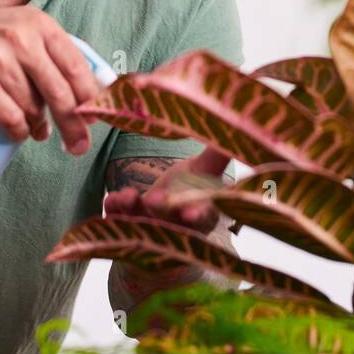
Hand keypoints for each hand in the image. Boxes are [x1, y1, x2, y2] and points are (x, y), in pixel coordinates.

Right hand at [0, 5, 102, 151]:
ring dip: (38, 126)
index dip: (90, 97)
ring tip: (36, 128)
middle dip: (73, 125)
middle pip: (60, 93)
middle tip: (79, 146)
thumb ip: (57, 55)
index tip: (96, 118)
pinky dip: (17, 131)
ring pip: (33, 109)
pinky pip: (10, 119)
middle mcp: (21, 39)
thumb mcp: (26, 30)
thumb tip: (94, 92)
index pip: (76, 66)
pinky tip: (17, 130)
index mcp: (40, 25)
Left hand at [103, 148, 230, 231]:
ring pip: (143, 224)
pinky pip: (118, 221)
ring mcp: (151, 232)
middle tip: (156, 200)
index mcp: (203, 215)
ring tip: (129, 195)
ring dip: (135, 210)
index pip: (203, 218)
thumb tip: (241, 120)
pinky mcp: (126, 231)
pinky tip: (112, 198)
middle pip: (171, 225)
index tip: (191, 212)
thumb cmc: (189, 193)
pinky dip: (116, 209)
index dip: (198, 215)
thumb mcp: (205, 174)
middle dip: (163, 212)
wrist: (161, 223)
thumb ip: (218, 155)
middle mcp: (177, 229)